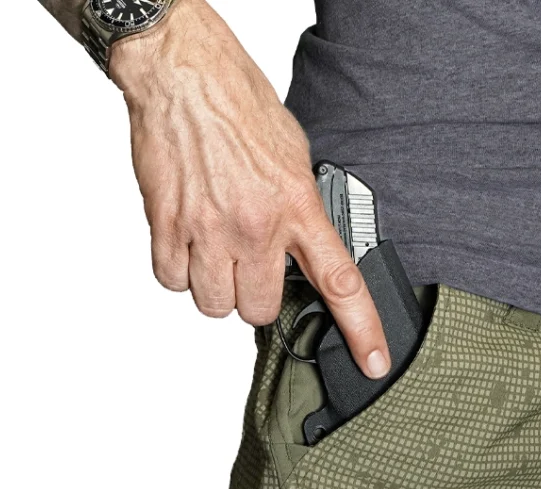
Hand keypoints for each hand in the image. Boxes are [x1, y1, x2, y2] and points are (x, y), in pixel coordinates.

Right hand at [109, 0, 390, 377]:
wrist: (184, 75)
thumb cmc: (239, 105)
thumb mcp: (293, 157)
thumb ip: (300, 210)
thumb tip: (300, 247)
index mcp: (297, 207)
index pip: (339, 282)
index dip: (361, 330)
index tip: (372, 362)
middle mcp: (255, 226)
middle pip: (257, 310)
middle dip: (256, 297)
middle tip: (251, 265)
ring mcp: (208, 229)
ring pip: (213, 304)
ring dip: (216, 286)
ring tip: (216, 249)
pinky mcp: (167, 225)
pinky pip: (171, 281)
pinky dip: (178, 271)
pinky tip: (187, 241)